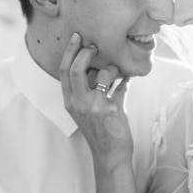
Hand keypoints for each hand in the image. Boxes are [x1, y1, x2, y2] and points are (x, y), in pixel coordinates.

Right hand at [59, 32, 133, 170]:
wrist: (109, 154)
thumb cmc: (98, 131)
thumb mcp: (83, 111)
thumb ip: (85, 91)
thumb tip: (96, 66)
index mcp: (70, 102)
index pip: (64, 71)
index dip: (70, 51)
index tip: (77, 37)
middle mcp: (79, 103)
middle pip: (77, 68)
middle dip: (86, 51)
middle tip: (95, 45)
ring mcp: (95, 107)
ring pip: (103, 73)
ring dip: (112, 68)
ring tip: (116, 73)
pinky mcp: (113, 110)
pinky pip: (122, 85)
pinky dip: (126, 80)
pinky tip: (128, 80)